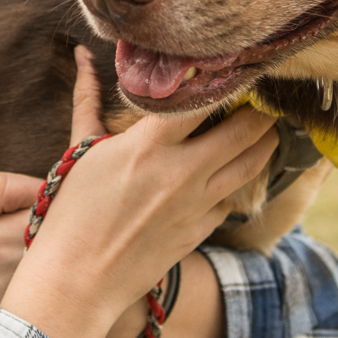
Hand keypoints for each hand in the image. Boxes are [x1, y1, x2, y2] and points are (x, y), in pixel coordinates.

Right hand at [0, 48, 276, 337]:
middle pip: (244, 130)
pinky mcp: (200, 231)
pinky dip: (234, 182)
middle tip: (266, 97)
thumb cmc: (69, 213)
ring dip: (264, 142)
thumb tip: (81, 56)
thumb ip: (87, 99)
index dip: (222, 78)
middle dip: (261, 110)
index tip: (230, 67)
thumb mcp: (79, 150)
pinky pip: (229, 199)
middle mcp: (181, 172)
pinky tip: (232, 174)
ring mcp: (195, 205)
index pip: (202, 98)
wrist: (78, 280)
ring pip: (250, 165)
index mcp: (149, 145)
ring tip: (268, 129)